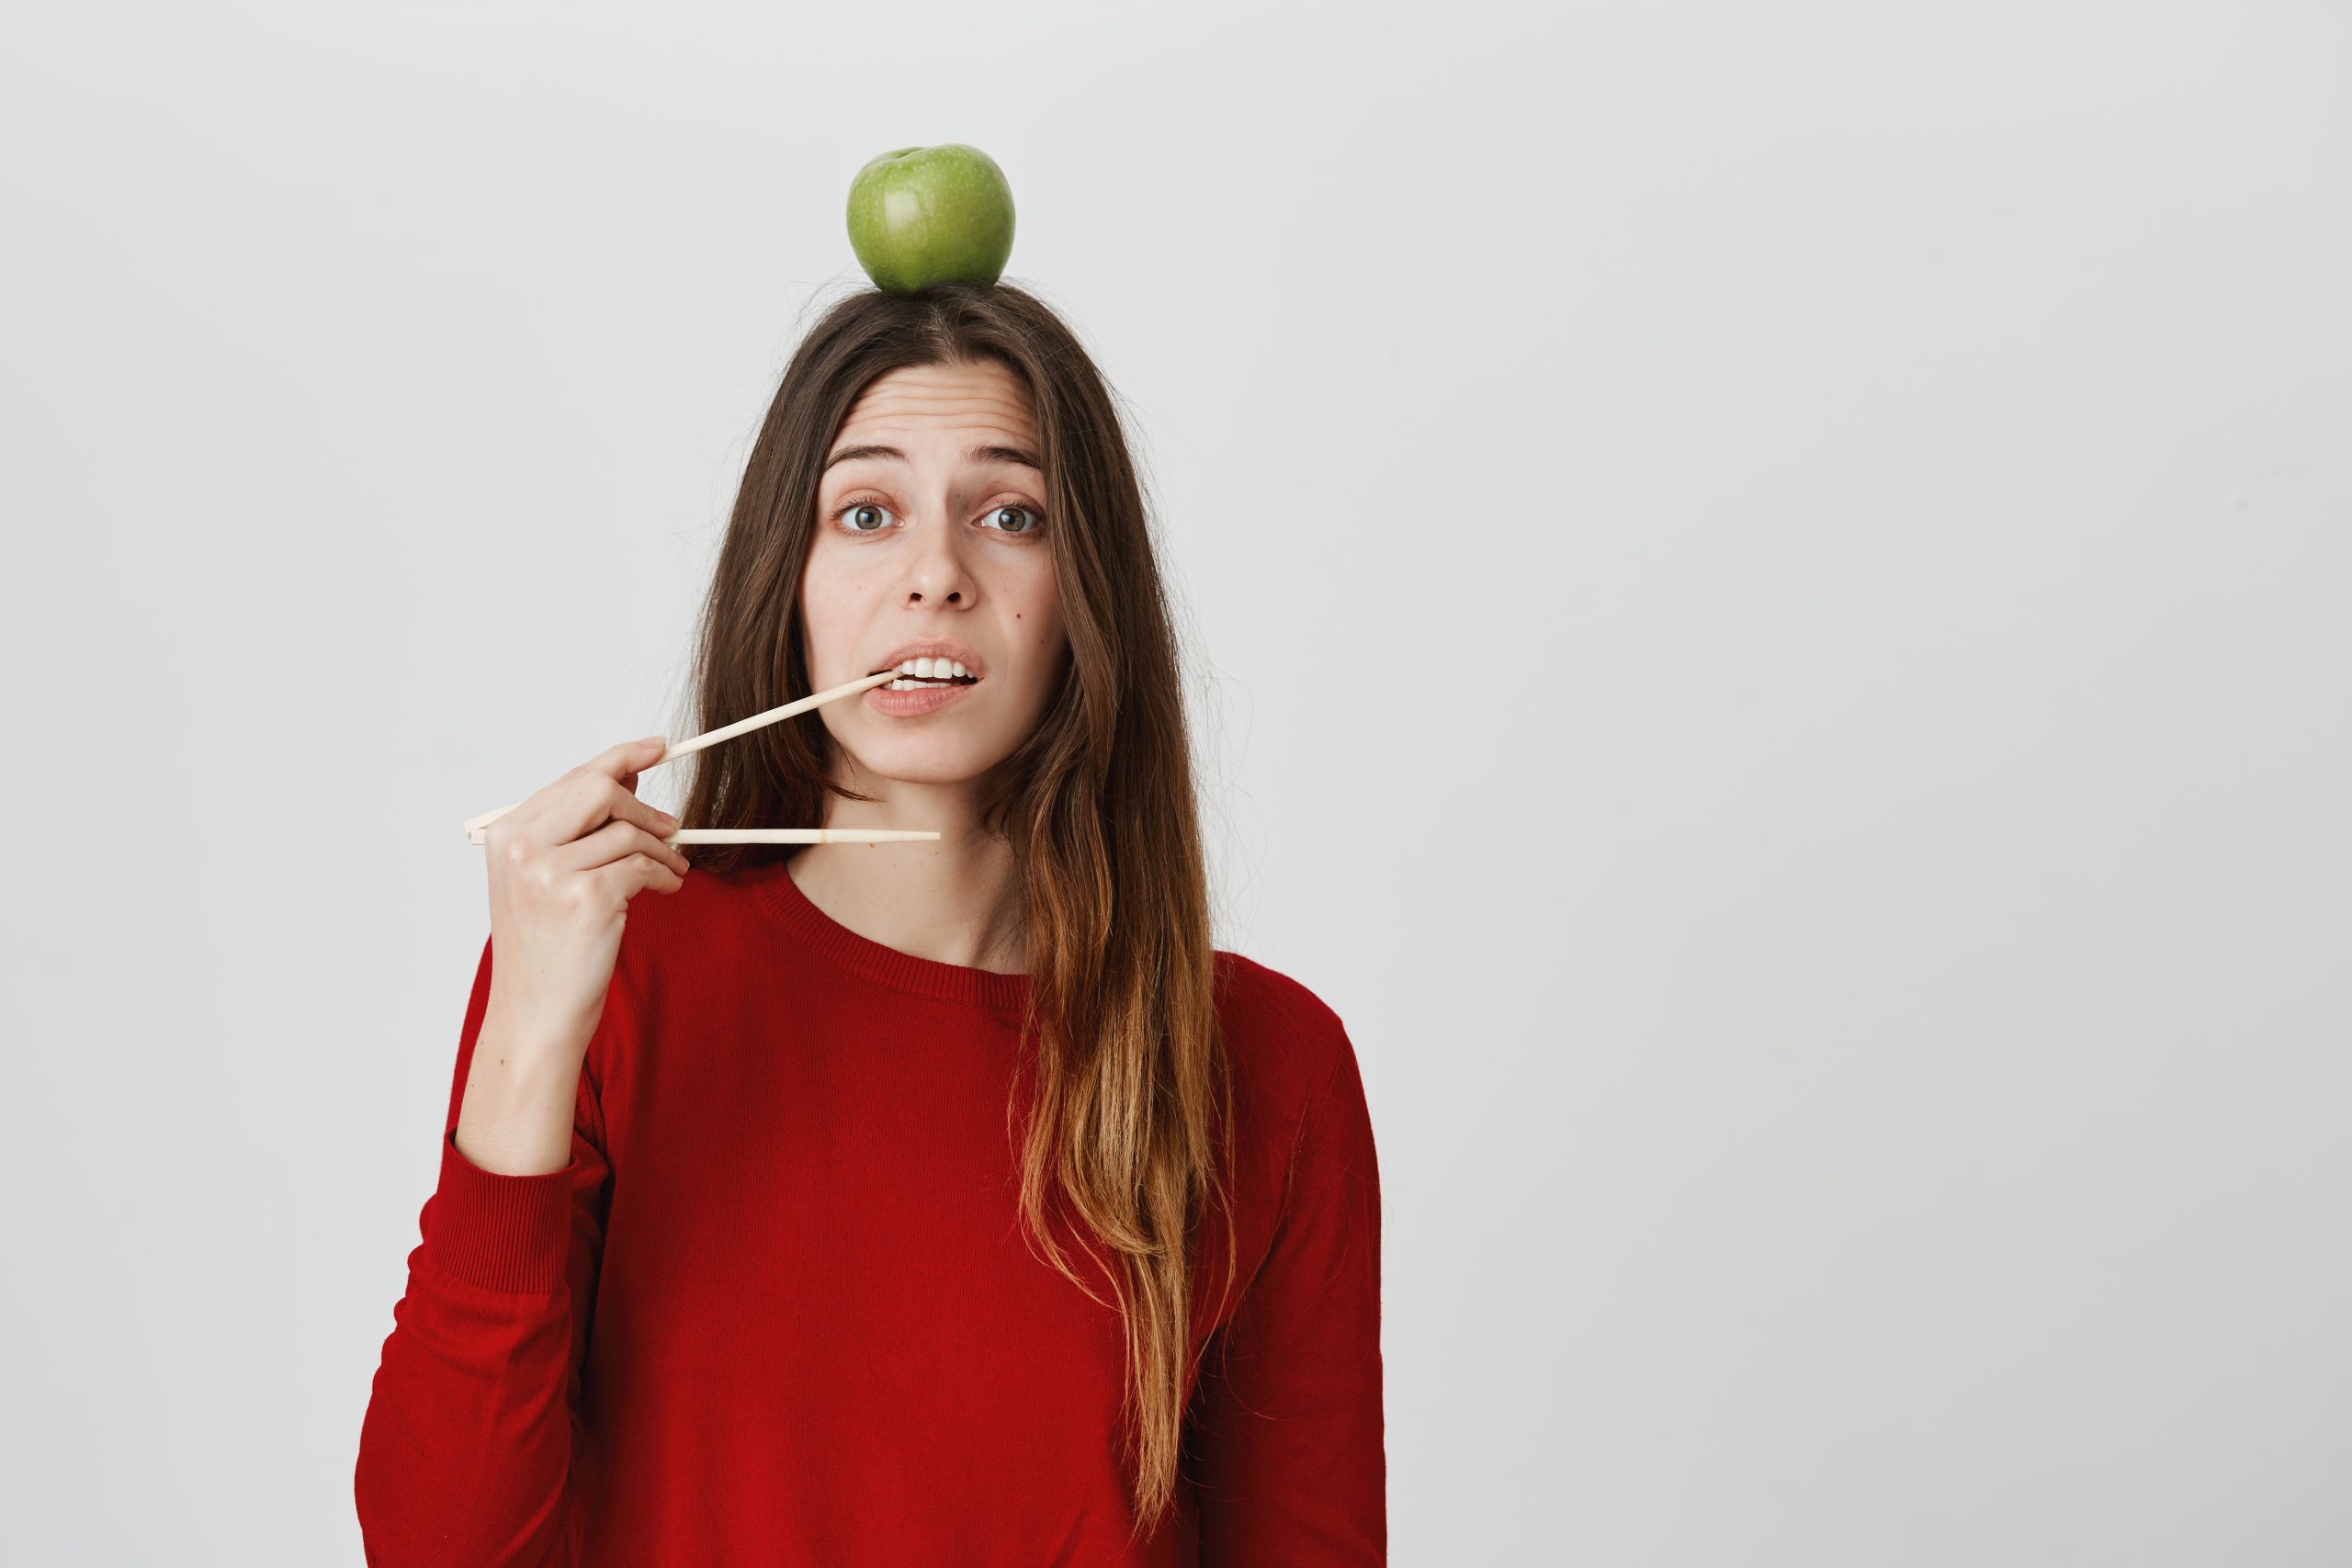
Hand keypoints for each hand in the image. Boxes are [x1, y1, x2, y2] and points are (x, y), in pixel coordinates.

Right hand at [477, 735, 691, 1058]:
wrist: (535, 1014)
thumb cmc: (547, 950)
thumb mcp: (549, 880)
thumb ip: (579, 829)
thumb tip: (628, 778)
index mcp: (507, 836)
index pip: (572, 778)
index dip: (620, 757)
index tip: (656, 747)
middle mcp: (521, 847)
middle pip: (600, 790)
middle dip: (646, 808)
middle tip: (674, 830)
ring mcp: (549, 872)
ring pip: (630, 831)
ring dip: (664, 851)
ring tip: (672, 872)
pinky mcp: (586, 897)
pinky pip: (643, 864)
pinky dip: (665, 874)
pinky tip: (667, 888)